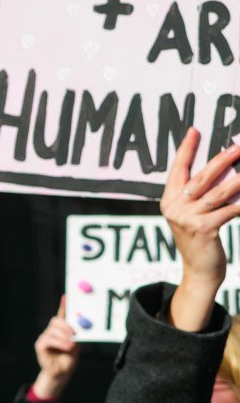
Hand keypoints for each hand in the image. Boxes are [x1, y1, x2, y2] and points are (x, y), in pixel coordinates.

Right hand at [32, 303, 77, 400]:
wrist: (61, 373)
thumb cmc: (69, 358)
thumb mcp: (76, 345)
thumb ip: (75, 336)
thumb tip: (76, 330)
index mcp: (60, 330)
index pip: (61, 315)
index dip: (63, 305)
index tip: (67, 296)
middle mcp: (51, 331)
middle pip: (56, 321)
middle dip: (66, 326)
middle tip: (74, 334)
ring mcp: (44, 337)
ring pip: (53, 330)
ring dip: (65, 337)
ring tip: (72, 345)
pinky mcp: (40, 345)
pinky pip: (49, 339)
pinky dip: (60, 342)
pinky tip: (67, 347)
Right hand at [159, 128, 239, 330]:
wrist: (200, 271)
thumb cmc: (200, 241)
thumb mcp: (192, 216)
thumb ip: (199, 197)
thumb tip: (222, 174)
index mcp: (169, 201)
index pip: (178, 169)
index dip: (186, 149)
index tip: (195, 131)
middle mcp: (174, 207)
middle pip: (201, 177)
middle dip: (221, 160)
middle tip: (237, 147)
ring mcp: (187, 218)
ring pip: (218, 192)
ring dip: (238, 180)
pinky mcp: (203, 229)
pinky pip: (228, 210)